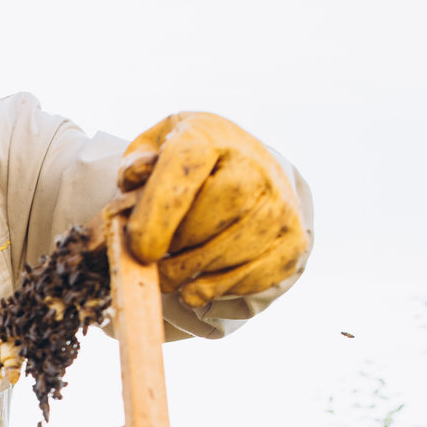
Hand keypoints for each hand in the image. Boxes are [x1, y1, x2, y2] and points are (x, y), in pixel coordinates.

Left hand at [118, 112, 307, 306]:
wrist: (251, 169)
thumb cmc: (190, 166)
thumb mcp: (155, 151)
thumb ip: (135, 165)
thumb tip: (134, 177)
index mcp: (208, 137)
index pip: (184, 169)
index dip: (159, 213)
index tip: (141, 250)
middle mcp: (253, 166)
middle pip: (206, 221)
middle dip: (172, 250)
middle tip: (152, 259)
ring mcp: (279, 205)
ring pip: (226, 256)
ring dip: (189, 275)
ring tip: (170, 274)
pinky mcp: (292, 241)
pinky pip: (248, 279)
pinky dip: (215, 289)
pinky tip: (197, 283)